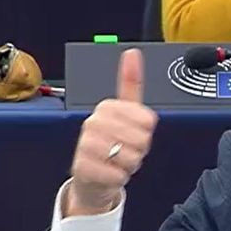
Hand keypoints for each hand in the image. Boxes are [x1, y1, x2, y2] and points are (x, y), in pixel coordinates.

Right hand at [65, 49, 157, 216]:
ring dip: (130, 164)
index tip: (133, 132)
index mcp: (106, 107)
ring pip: (131, 157)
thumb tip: (133, 52)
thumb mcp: (125, 112)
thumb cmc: (112, 142)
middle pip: (141, 139)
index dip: (146, 132)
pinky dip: (119, 178)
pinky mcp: (83, 167)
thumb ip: (131, 84)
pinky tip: (109, 173)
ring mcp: (86, 144)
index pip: (148, 121)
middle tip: (125, 150)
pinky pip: (118, 174)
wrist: (91, 175)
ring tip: (116, 161)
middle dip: (139, 150)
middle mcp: (93, 122)